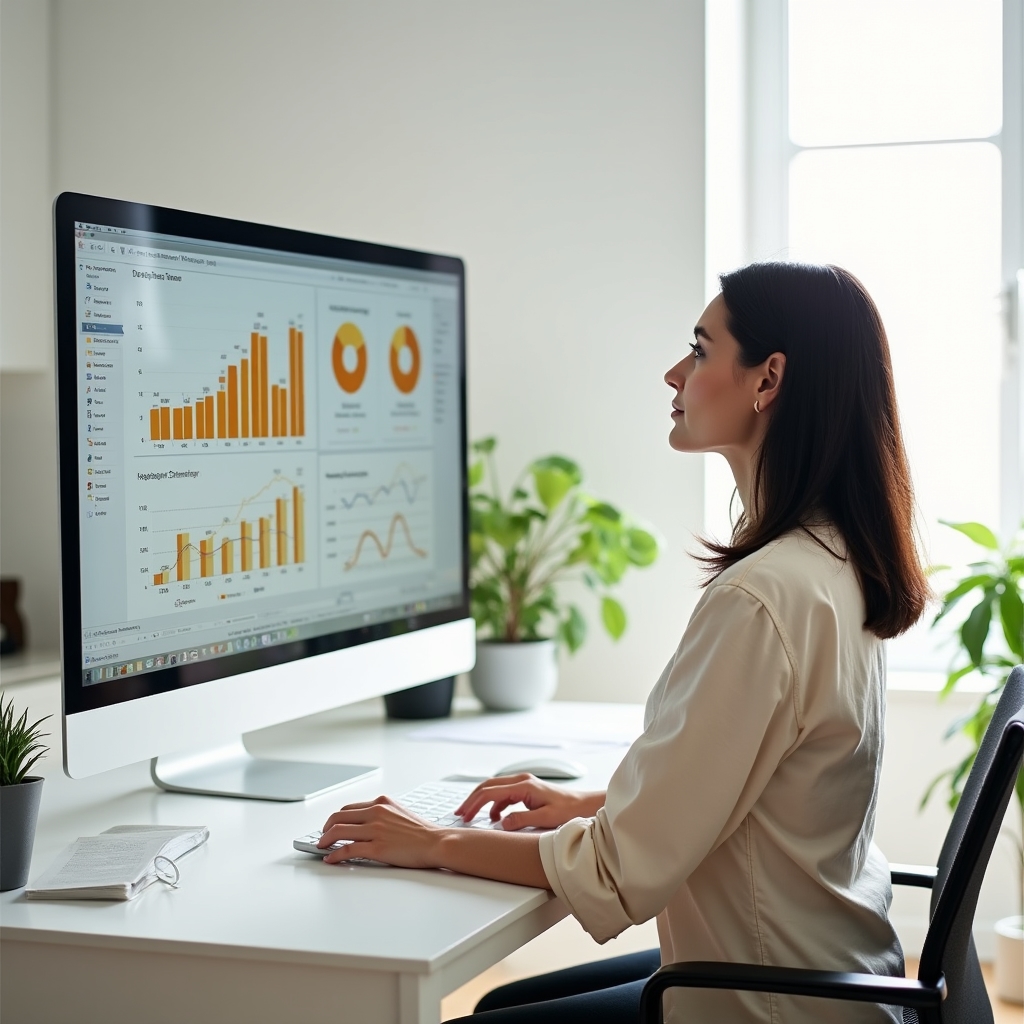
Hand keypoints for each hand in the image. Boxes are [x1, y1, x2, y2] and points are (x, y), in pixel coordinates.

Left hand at [318, 795, 443, 866]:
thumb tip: (366, 824)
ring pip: (339, 831)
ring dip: (325, 839)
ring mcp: (376, 830)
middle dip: (326, 827)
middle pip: (339, 816)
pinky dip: (334, 854)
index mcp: (381, 802)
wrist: (436, 842)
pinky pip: (347, 849)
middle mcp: (376, 812)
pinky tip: (330, 858)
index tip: (331, 825)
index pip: (349, 807)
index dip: (336, 818)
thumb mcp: (399, 813)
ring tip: (321, 846)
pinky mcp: (377, 847)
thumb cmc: (422, 832)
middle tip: (322, 836)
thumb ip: (382, 814)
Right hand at [455, 774, 604, 830]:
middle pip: (488, 786)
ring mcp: (523, 784)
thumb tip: (502, 823)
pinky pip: (503, 795)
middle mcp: (521, 781)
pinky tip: (493, 817)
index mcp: (524, 786)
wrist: (583, 804)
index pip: (490, 792)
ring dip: (481, 801)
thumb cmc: (568, 810)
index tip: (464, 815)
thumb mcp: (545, 818)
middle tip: (460, 813)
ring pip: (494, 789)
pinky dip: (494, 804)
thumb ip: (522, 820)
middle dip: (472, 799)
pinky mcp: (526, 790)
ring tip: (471, 815)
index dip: (474, 803)